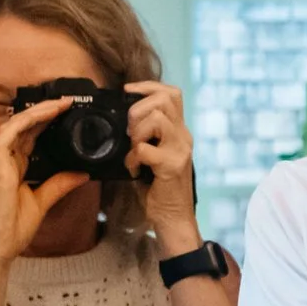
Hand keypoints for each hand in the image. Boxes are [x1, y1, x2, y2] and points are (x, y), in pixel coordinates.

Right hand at [0, 98, 91, 273]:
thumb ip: (61, 184)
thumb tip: (83, 173)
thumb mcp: (44, 202)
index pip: (31, 135)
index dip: (47, 121)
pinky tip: (41, 115)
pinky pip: (7, 136)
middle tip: (68, 101)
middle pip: (24, 126)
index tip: (68, 111)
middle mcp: (6, 161)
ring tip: (59, 103)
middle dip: (44, 111)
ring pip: (15, 125)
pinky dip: (23, 123)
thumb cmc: (12, 230)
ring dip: (36, 112)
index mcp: (16, 167)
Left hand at [126, 81, 201, 251]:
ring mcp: (180, 150)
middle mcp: (183, 137)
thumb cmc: (159, 189)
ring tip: (133, 148)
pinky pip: (144, 149)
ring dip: (137, 131)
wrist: (174, 219)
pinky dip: (132, 158)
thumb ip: (147, 138)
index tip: (127, 91)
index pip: (172, 93)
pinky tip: (133, 170)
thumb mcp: (154, 156)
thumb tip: (123, 123)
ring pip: (157, 118)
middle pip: (165, 98)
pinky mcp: (171, 165)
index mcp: (179, 132)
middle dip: (138, 108)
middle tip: (130, 130)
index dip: (148, 86)